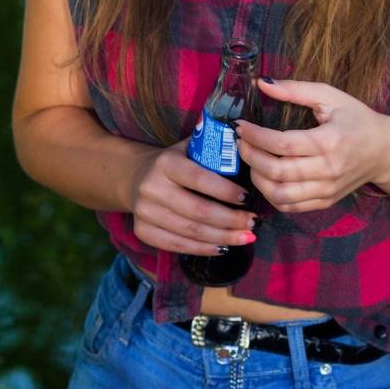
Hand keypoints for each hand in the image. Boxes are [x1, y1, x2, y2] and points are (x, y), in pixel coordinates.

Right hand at [127, 136, 257, 255]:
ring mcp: (145, 211)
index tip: (247, 198)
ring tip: (246, 237)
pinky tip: (223, 248)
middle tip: (254, 224)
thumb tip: (247, 139)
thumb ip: (213, 145)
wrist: (136, 177)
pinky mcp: (142, 231)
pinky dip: (203, 249)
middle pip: (198, 210)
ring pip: (190, 231)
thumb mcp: (188, 147)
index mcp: (166, 163)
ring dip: (222, 237)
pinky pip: (177, 245)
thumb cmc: (175, 162)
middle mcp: (152, 187)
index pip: (199, 179)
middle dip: (231, 220)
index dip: (225, 190)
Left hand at [234, 78, 389, 212]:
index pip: (282, 144)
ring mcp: (327, 190)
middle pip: (277, 171)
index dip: (256, 137)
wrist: (385, 152)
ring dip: (257, 178)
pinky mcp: (326, 202)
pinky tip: (266, 177)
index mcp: (329, 141)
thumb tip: (262, 83)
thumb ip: (295, 89)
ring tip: (252, 160)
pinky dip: (271, 194)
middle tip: (242, 142)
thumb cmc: (357, 120)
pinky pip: (290, 206)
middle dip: (251, 156)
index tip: (241, 127)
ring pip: (280, 194)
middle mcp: (328, 169)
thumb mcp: (330, 96)